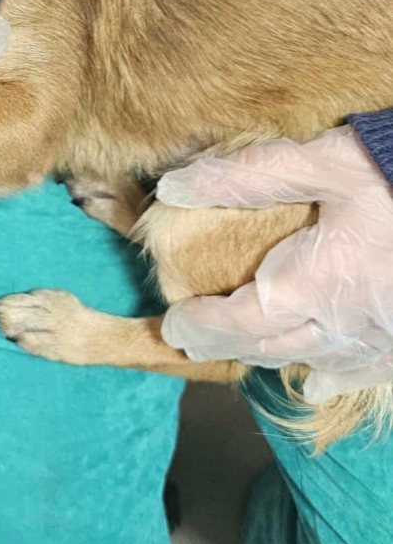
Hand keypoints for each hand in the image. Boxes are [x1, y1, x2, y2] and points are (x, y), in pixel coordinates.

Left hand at [158, 126, 392, 402]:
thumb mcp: (322, 161)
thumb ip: (245, 176)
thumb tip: (173, 188)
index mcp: (315, 284)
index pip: (238, 320)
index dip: (200, 326)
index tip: (172, 324)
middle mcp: (346, 325)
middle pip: (269, 346)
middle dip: (224, 343)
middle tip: (191, 340)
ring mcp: (384, 342)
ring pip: (311, 360)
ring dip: (269, 354)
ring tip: (240, 347)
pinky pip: (361, 371)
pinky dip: (331, 373)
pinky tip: (320, 381)